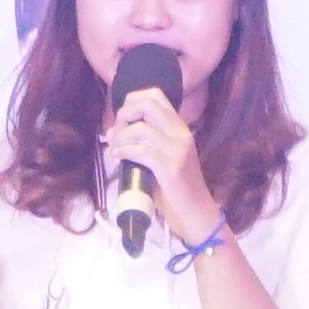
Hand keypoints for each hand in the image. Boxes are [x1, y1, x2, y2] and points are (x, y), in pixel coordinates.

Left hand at [107, 85, 217, 240]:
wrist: (196, 213)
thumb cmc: (176, 188)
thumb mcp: (159, 159)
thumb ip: (140, 142)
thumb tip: (112, 130)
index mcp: (179, 128)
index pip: (155, 95)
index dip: (132, 101)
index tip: (123, 120)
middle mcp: (180, 133)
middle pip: (146, 104)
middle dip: (124, 116)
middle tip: (118, 135)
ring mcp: (177, 149)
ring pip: (140, 129)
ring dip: (120, 138)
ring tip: (116, 150)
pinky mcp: (170, 167)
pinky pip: (140, 151)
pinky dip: (124, 151)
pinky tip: (119, 157)